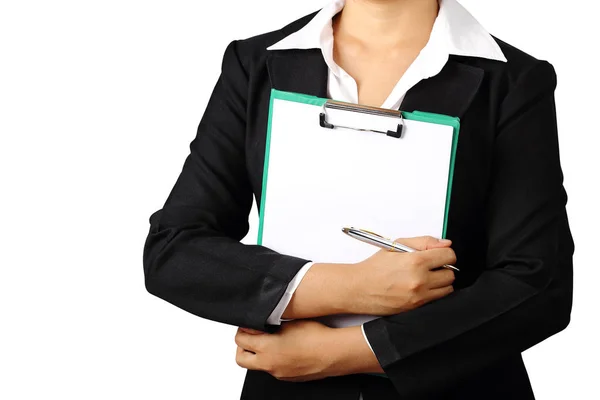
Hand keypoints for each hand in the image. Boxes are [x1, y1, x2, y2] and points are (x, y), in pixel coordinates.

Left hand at [234, 320, 381, 380]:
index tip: (248, 325)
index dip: (242, 330)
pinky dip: (273, 360)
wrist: (334, 352)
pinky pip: (273, 369)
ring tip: (270, 341)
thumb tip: (257, 324)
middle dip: (242, 346)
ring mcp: (278, 373)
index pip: (240, 340)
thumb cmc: (316, 336)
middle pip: (240, 358)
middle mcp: (269, 364)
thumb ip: (268, 324)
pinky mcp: (288, 377)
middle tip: (251, 336)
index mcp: (266, 349)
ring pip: (257, 365)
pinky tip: (285, 349)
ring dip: (258, 354)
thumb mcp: (289, 322)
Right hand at [348, 236, 456, 315]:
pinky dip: (433, 293)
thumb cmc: (374, 267)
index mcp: (416, 261)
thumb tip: (445, 244)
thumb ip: (424, 242)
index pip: (449, 256)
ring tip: (426, 277)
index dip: (445, 253)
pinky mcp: (416, 307)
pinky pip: (437, 299)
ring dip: (440, 282)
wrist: (359, 288)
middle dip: (443, 268)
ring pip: (447, 288)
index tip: (439, 255)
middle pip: (450, 274)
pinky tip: (421, 287)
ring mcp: (419, 296)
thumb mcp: (396, 245)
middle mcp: (420, 280)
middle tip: (431, 266)